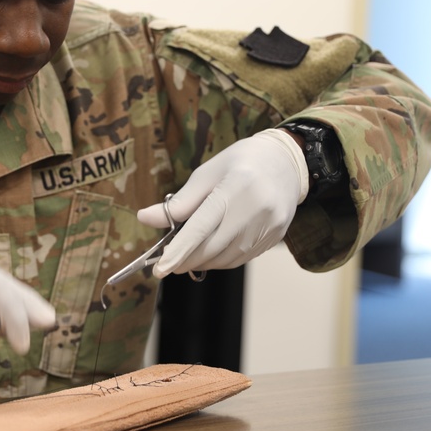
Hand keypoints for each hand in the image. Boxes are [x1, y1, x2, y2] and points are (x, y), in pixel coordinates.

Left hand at [137, 128, 308, 277]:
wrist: (286, 162)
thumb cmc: (240, 163)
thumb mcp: (206, 173)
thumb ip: (178, 202)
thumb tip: (145, 218)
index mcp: (236, 188)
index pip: (201, 228)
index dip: (179, 251)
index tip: (160, 269)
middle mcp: (256, 210)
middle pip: (213, 248)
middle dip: (186, 260)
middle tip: (168, 263)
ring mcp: (269, 226)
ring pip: (227, 258)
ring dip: (203, 261)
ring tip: (188, 255)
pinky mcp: (275, 238)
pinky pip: (241, 258)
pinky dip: (221, 260)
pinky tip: (211, 252)